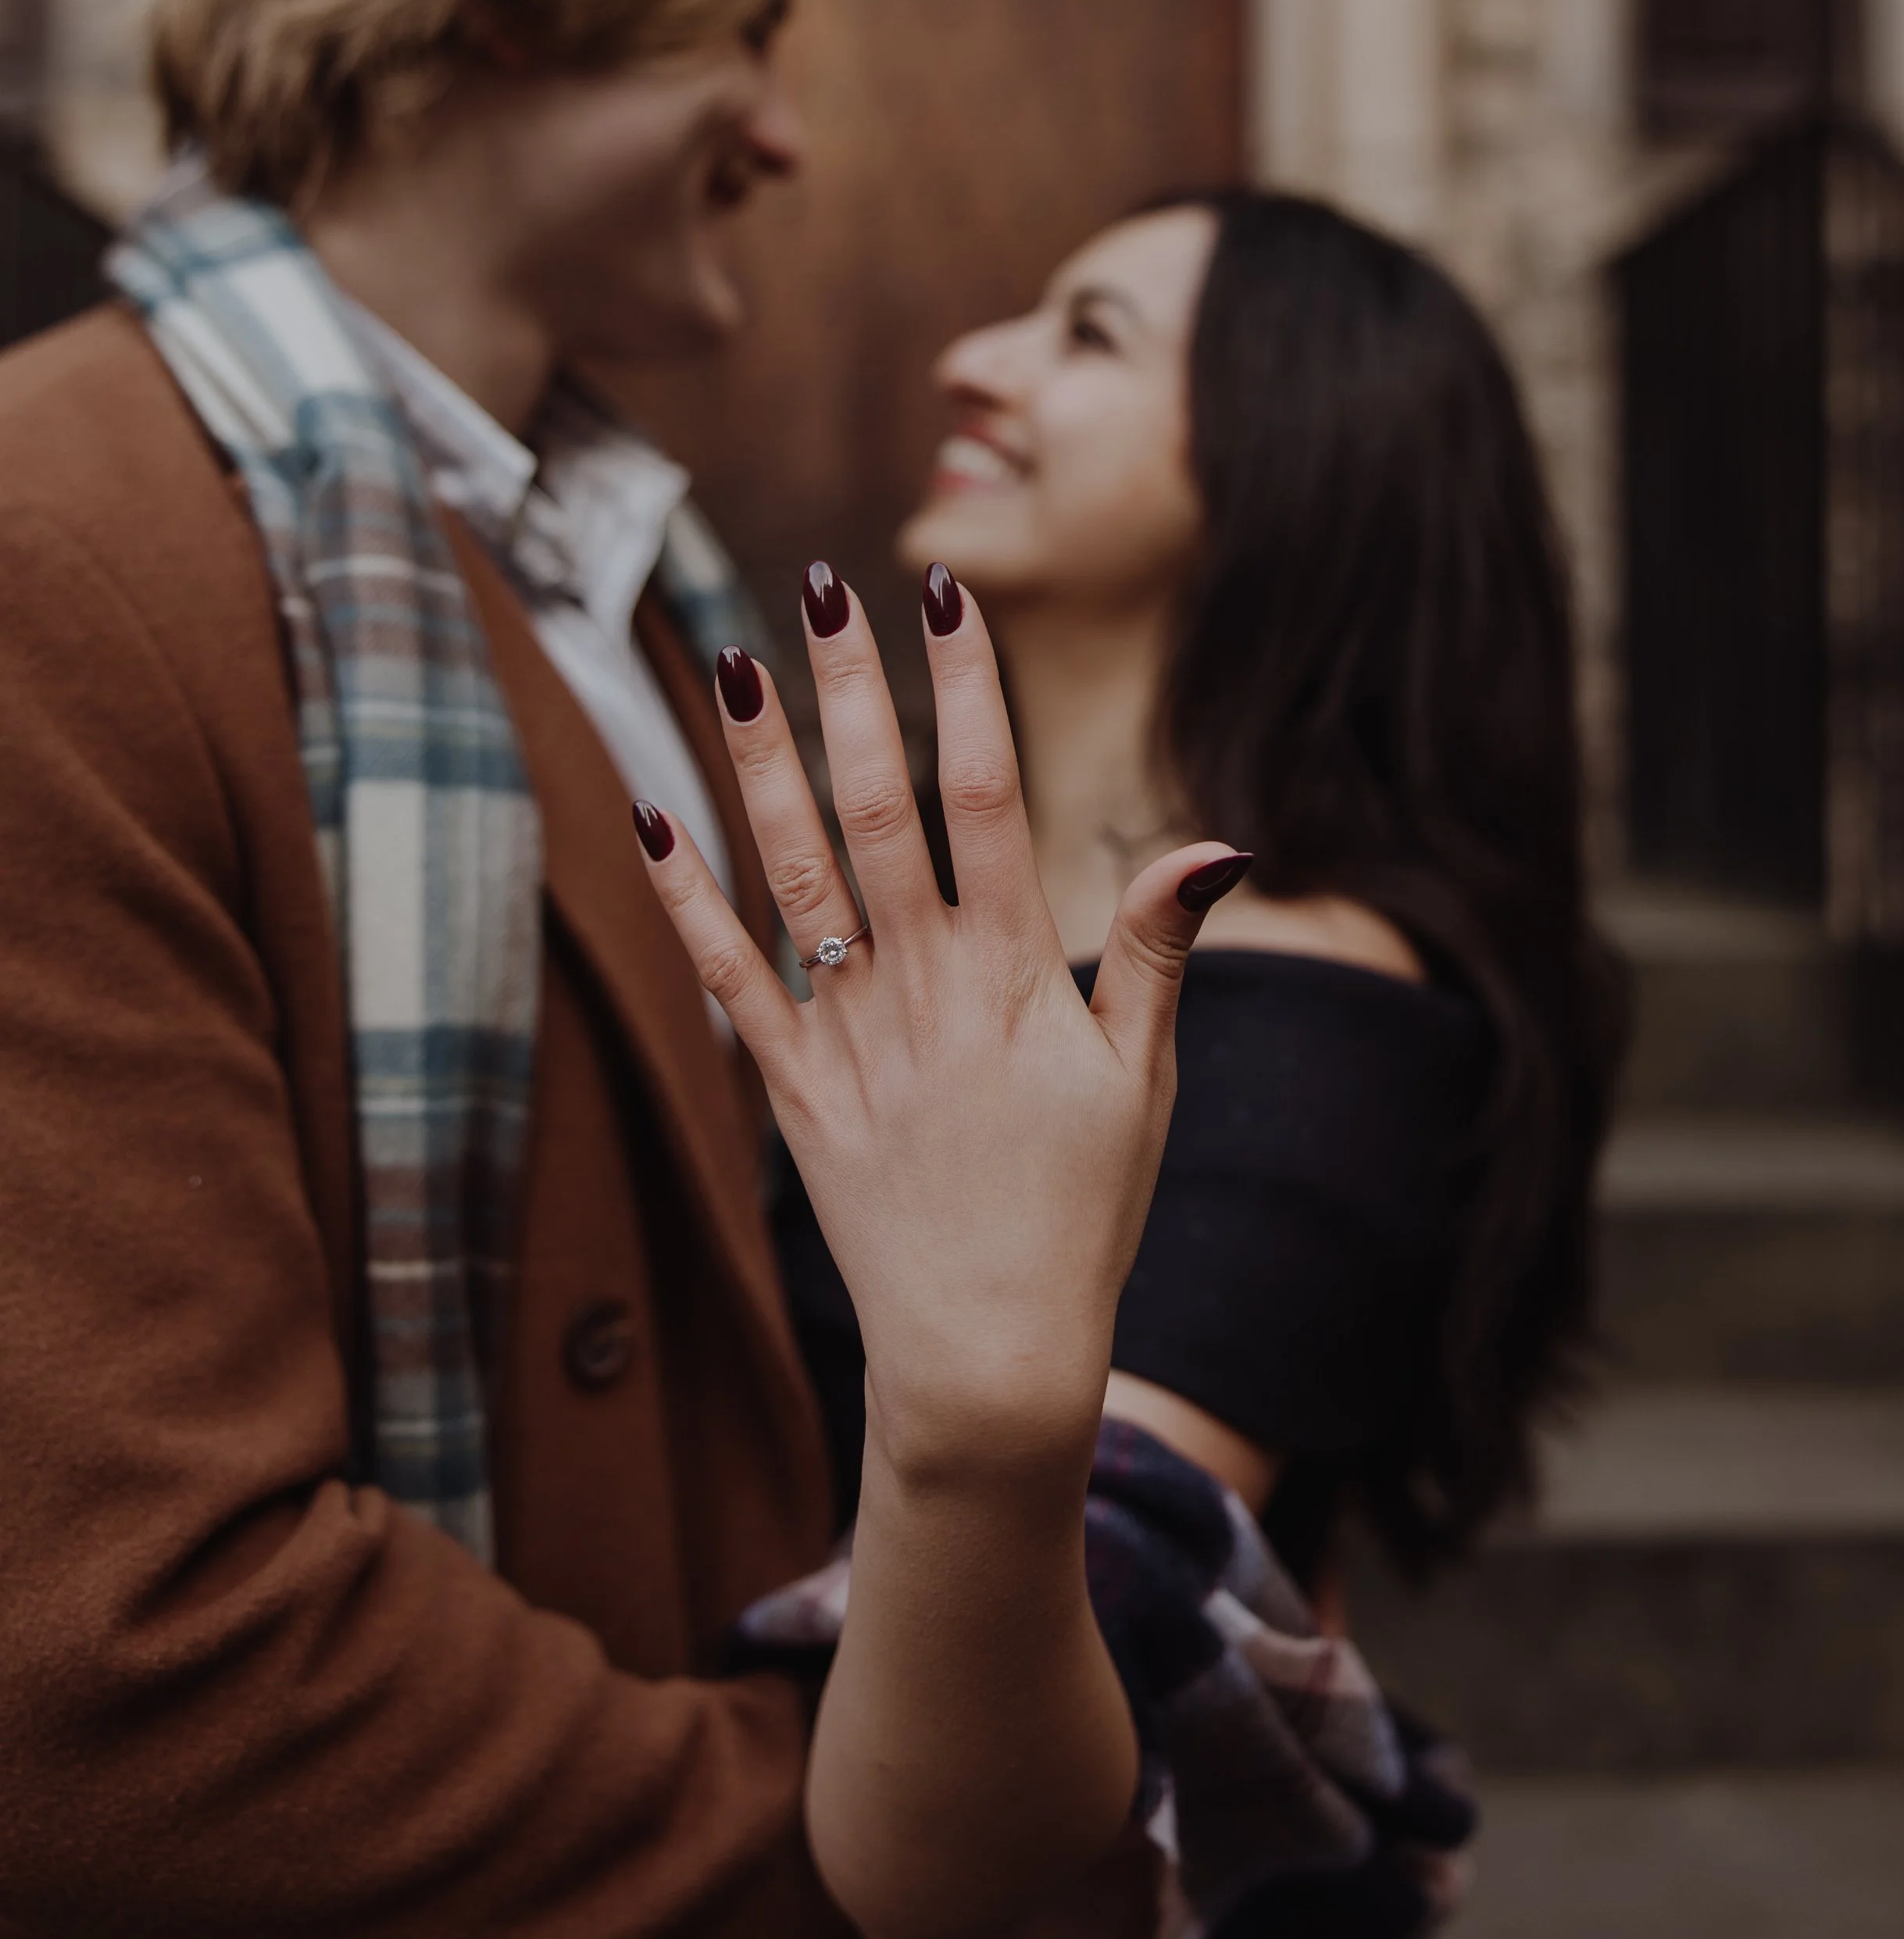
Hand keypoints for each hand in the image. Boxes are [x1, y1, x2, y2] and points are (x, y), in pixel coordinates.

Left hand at [633, 561, 1247, 1483]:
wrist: (988, 1354)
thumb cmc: (1082, 1213)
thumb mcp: (1145, 1081)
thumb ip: (1158, 950)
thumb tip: (1218, 841)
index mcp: (1014, 974)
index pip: (985, 796)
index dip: (963, 687)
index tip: (943, 593)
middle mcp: (922, 987)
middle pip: (879, 807)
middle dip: (854, 688)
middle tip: (824, 584)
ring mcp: (847, 1035)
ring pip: (794, 874)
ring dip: (763, 766)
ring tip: (742, 664)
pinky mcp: (791, 1090)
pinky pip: (727, 981)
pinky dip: (686, 903)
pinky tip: (650, 821)